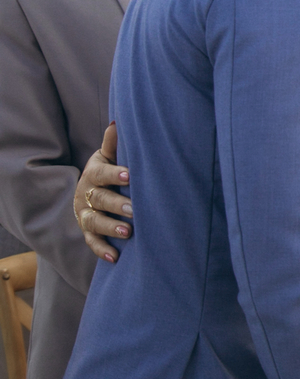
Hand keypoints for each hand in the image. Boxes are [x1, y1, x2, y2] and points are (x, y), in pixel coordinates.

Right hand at [73, 122, 132, 261]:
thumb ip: (114, 143)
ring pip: (94, 221)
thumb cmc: (110, 168)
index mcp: (94, 172)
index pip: (100, 173)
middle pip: (99, 199)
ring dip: (110, 228)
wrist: (93, 187)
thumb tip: (118, 121)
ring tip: (128, 233)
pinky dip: (102, 250)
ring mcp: (85, 213)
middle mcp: (86, 193)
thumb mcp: (110, 155)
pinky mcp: (87, 230)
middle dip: (117, 204)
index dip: (113, 174)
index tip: (129, 175)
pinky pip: (92, 241)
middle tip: (135, 209)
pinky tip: (115, 257)